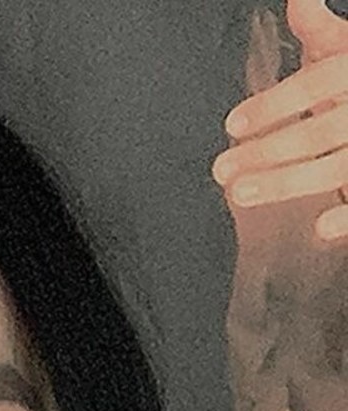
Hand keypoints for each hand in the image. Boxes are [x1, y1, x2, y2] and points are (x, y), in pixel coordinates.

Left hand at [212, 24, 347, 241]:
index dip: (273, 104)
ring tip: (242, 193)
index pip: (316, 83)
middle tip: (221, 170)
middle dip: (268, 153)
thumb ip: (322, 33)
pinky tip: (319, 229)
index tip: (232, 124)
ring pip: (336, 166)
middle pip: (320, 131)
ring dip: (287, 184)